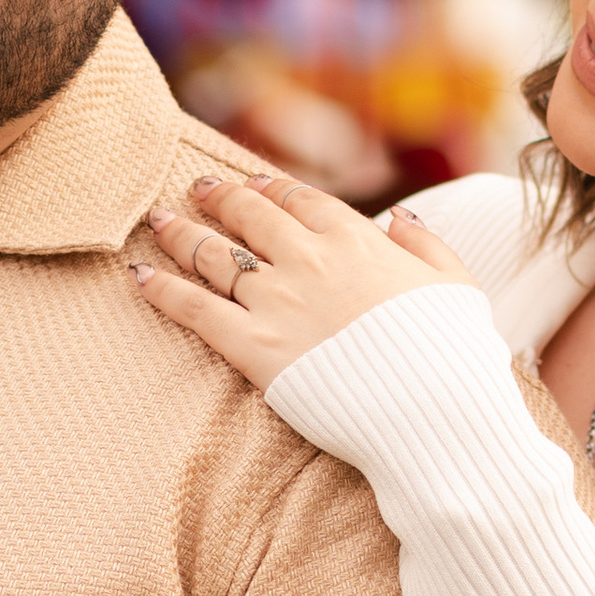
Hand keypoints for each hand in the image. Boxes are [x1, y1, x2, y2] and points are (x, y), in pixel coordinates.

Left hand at [135, 171, 474, 391]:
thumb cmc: (453, 354)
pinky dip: (162, 288)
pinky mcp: (253, 346)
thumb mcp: (456, 285)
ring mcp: (276, 300)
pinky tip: (138, 275)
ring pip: (213, 254)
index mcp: (356, 239)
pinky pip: (194, 308)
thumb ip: (426, 245)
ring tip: (159, 221)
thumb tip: (401, 218)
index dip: (269, 188)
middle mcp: (308, 259)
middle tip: (197, 189)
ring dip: (181, 233)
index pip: (299, 198)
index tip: (251, 183)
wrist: (433, 411)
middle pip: (249, 216)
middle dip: (219, 198)